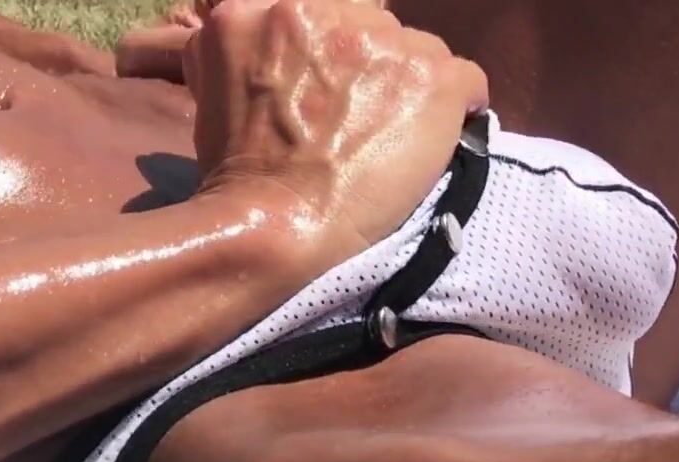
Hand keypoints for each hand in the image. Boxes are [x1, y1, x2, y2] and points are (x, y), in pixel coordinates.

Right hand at [186, 0, 487, 258]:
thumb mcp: (211, 90)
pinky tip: (434, 140)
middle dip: (363, 67)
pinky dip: (457, 109)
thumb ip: (245, 51)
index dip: (323, 54)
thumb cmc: (235, 175)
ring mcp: (381, 41)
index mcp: (261, 9)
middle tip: (353, 121)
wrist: (276, 223)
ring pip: (414, 48)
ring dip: (405, 87)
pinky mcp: (431, 77)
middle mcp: (322, 9)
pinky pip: (467, 79)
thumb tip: (269, 54)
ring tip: (388, 136)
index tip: (323, 93)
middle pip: (366, 25)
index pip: (314, 13)